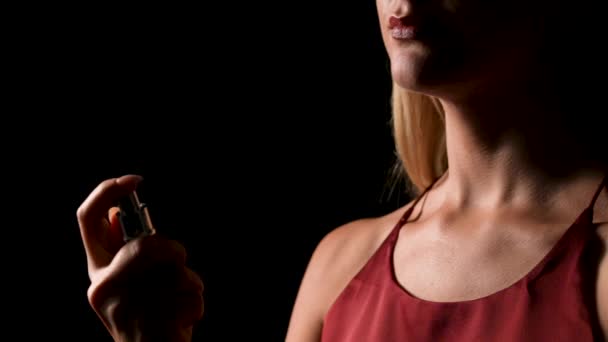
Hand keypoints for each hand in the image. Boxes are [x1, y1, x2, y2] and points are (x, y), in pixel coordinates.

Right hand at [77, 175, 203, 341]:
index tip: (134, 180)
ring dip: (187, 279)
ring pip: (176, 265)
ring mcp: (130, 302)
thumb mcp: (124, 286)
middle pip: (147, 242)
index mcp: (97, 274)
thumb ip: (121, 251)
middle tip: (177, 268)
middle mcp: (105, 286)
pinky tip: (182, 318)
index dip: (108, 191)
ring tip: (177, 302)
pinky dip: (195, 299)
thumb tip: (120, 213)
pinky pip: (190, 287)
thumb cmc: (144, 321)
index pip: (88, 218)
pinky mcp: (157, 316)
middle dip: (172, 252)